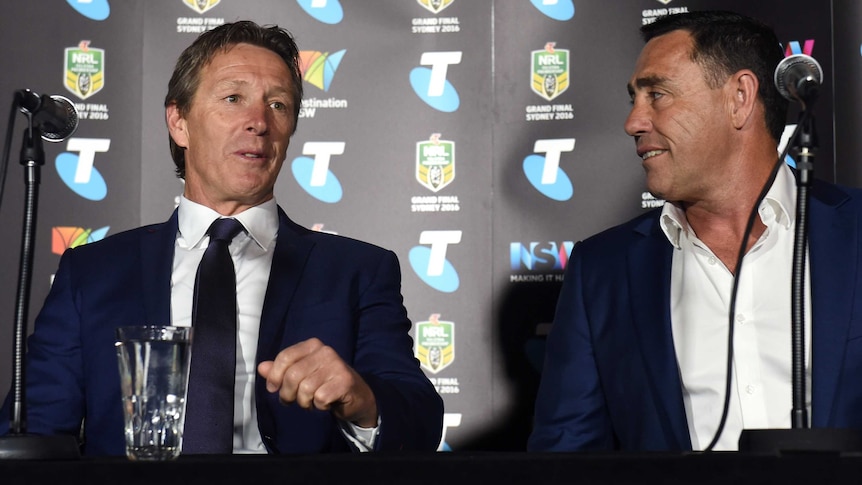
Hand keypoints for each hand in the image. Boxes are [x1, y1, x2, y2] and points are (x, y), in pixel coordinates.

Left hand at [257, 337, 377, 427]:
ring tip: (312, 401)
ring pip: (305, 390)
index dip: (274, 376)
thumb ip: (281, 370)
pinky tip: (326, 403)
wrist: (356, 396)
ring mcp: (336, 366)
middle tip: (293, 400)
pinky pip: (319, 399)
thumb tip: (262, 367)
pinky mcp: (344, 382)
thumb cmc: (325, 383)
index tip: (273, 388)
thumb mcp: (301, 374)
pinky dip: (319, 406)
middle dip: (288, 394)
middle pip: (292, 376)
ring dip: (305, 402)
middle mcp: (325, 351)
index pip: (285, 357)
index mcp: (313, 345)